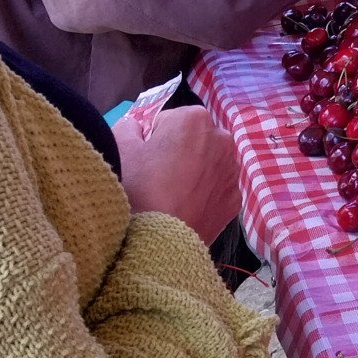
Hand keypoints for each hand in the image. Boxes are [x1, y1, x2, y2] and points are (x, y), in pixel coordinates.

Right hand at [112, 105, 241, 243]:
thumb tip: (136, 126)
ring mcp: (232, 170)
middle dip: (178, 152)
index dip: (153, 139)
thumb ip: (129, 127)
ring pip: (208, 164)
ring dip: (194, 172)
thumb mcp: (122, 148)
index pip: (169, 122)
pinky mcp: (235, 199)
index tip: (145, 159)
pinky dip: (204, 195)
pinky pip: (216, 189)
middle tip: (157, 178)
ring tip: (171, 195)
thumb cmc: (139, 186)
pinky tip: (186, 208)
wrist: (161, 239)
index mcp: (195, 119)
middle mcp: (222, 139)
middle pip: (194, 141)